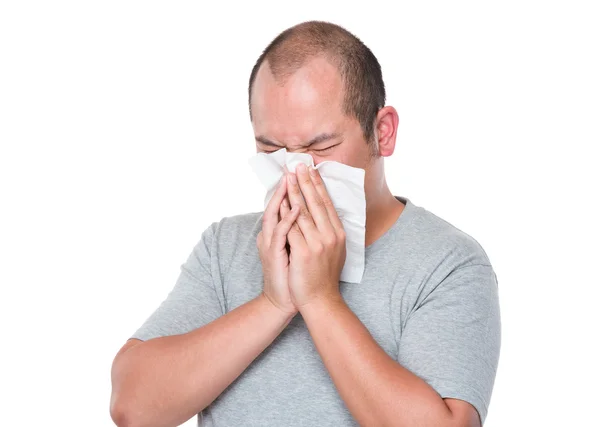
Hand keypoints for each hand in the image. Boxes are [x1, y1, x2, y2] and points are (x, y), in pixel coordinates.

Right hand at [257, 176, 299, 315]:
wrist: (284, 299)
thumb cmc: (293, 275)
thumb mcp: (296, 248)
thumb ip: (299, 231)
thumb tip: (310, 216)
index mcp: (278, 231)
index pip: (286, 204)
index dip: (295, 187)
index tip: (305, 171)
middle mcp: (272, 234)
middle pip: (280, 204)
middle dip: (290, 184)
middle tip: (297, 165)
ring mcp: (271, 242)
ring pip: (277, 213)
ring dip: (286, 195)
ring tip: (294, 178)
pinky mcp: (273, 253)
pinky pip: (281, 232)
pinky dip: (289, 218)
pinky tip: (298, 207)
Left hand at [285, 163, 345, 308]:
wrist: (320, 300)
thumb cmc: (324, 276)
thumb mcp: (335, 251)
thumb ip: (330, 232)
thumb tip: (325, 214)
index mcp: (339, 234)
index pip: (327, 204)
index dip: (319, 185)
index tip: (312, 170)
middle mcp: (331, 236)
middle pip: (316, 203)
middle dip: (306, 182)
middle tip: (299, 165)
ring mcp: (318, 244)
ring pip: (303, 212)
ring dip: (294, 192)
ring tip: (288, 177)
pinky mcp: (303, 252)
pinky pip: (291, 227)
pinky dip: (286, 212)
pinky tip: (281, 201)